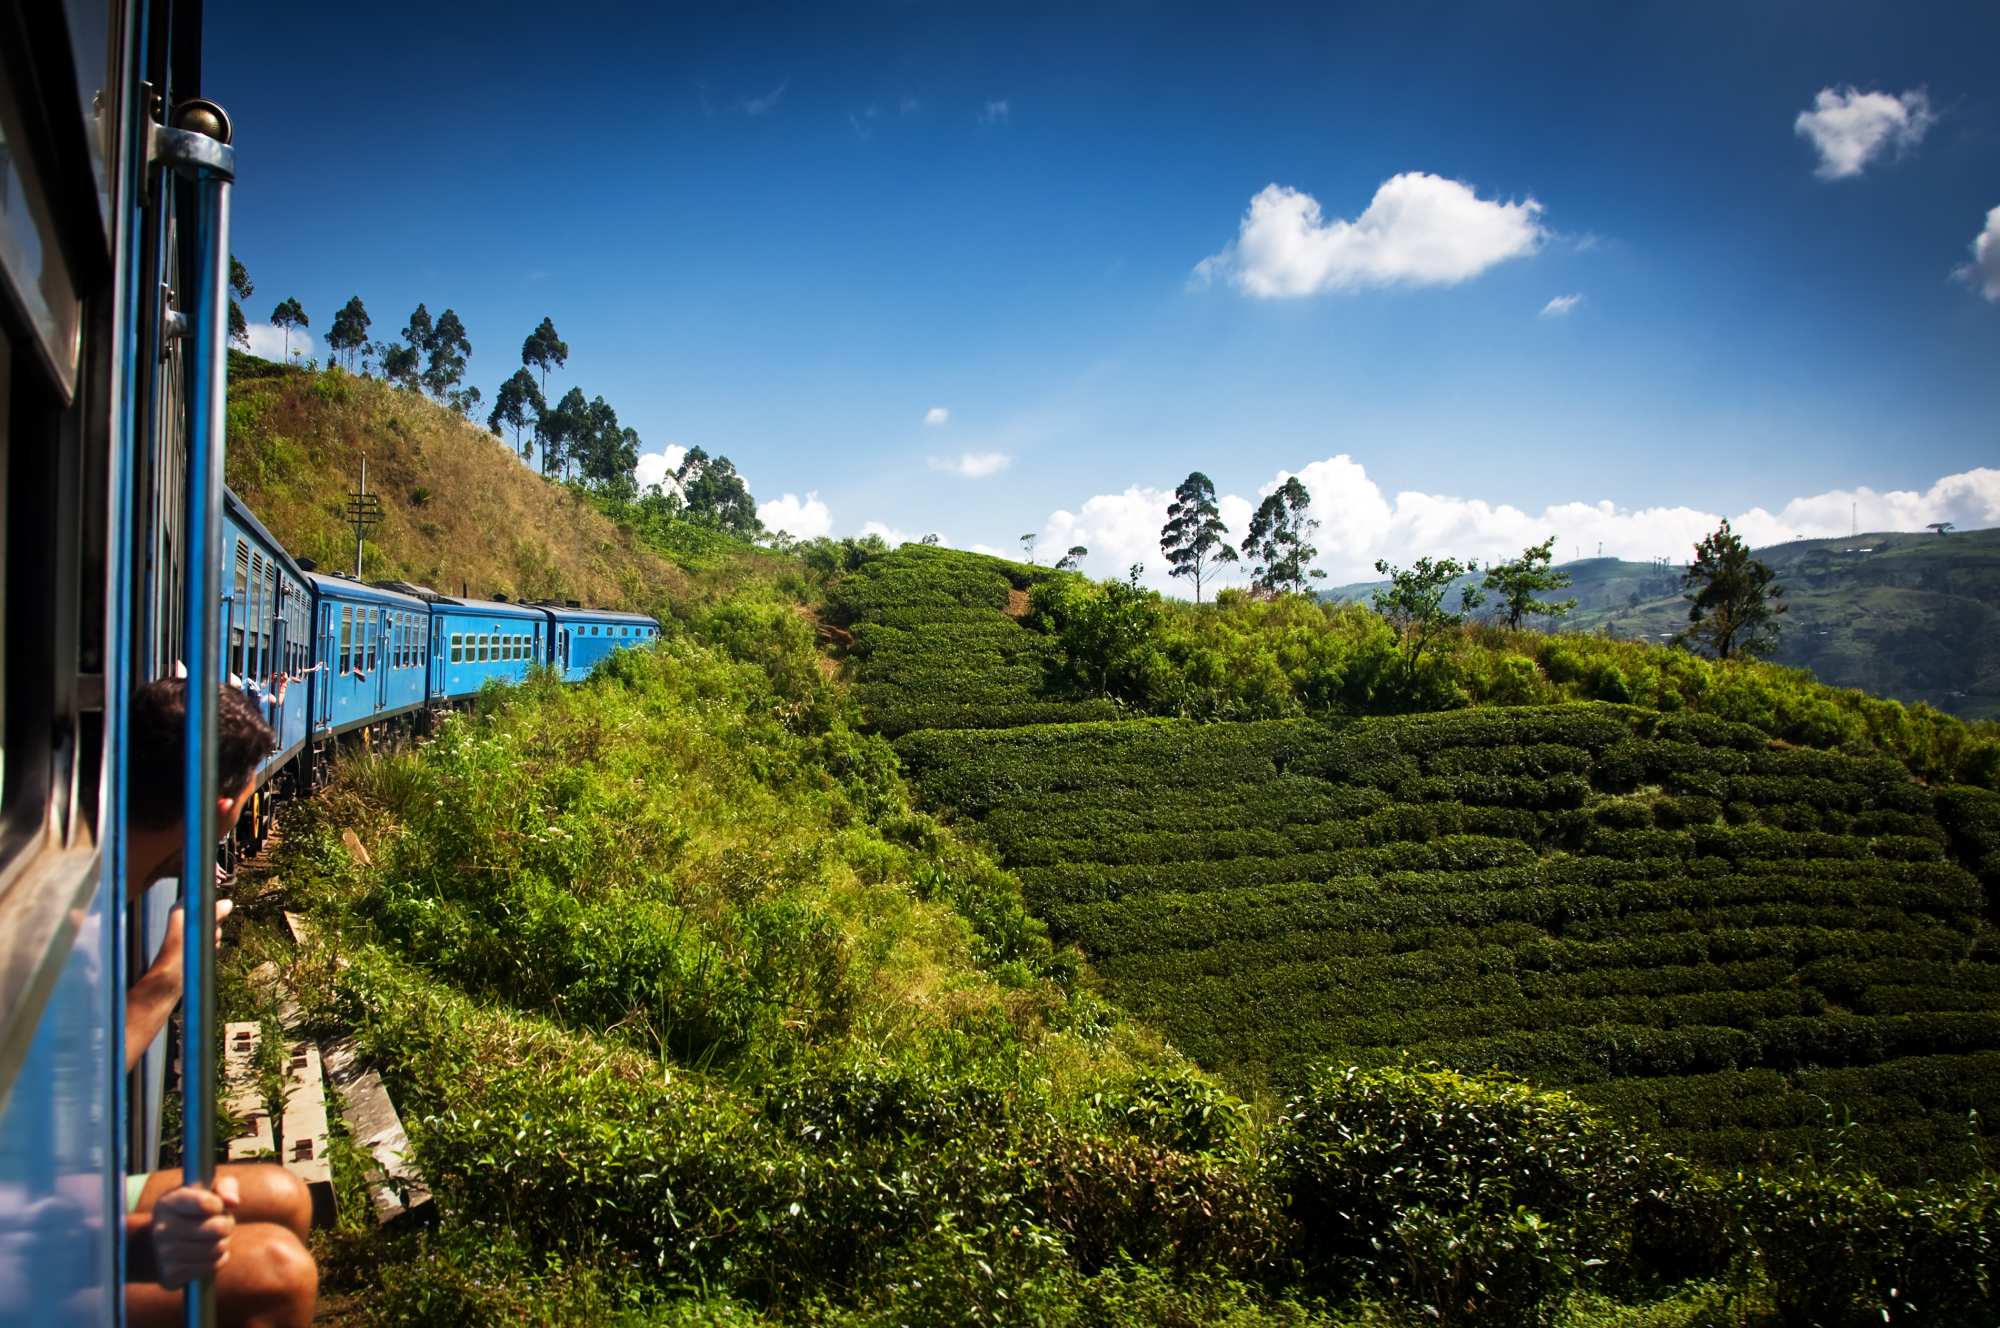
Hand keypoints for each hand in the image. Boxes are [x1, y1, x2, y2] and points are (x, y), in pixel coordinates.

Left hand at [149, 899, 234, 982]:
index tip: (214, 913)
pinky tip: (205, 953)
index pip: (202, 895)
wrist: (172, 980)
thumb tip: (228, 902)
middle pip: (213, 911)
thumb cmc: (179, 955)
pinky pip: (213, 939)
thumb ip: (212, 914)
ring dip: (214, 937)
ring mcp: (192, 932)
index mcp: (181, 909)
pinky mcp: (197, 944)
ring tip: (203, 947)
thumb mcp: (197, 930)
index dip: (212, 902)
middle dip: (215, 924)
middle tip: (206, 934)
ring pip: (215, 927)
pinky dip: (213, 946)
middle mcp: (186, 918)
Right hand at [149, 1175, 240, 1289]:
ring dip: (223, 1243)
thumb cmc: (194, 1212)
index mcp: (168, 1203)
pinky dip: (217, 1260)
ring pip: (217, 1248)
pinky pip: (212, 1266)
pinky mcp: (170, 1275)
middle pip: (218, 1228)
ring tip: (213, 1238)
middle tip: (221, 1224)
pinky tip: (207, 1254)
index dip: (219, 1205)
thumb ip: (225, 1187)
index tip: (216, 1205)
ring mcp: (164, 1254)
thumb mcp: (208, 1191)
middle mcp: (161, 1229)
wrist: (161, 1246)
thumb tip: (233, 1202)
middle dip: (227, 1225)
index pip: (205, 1203)